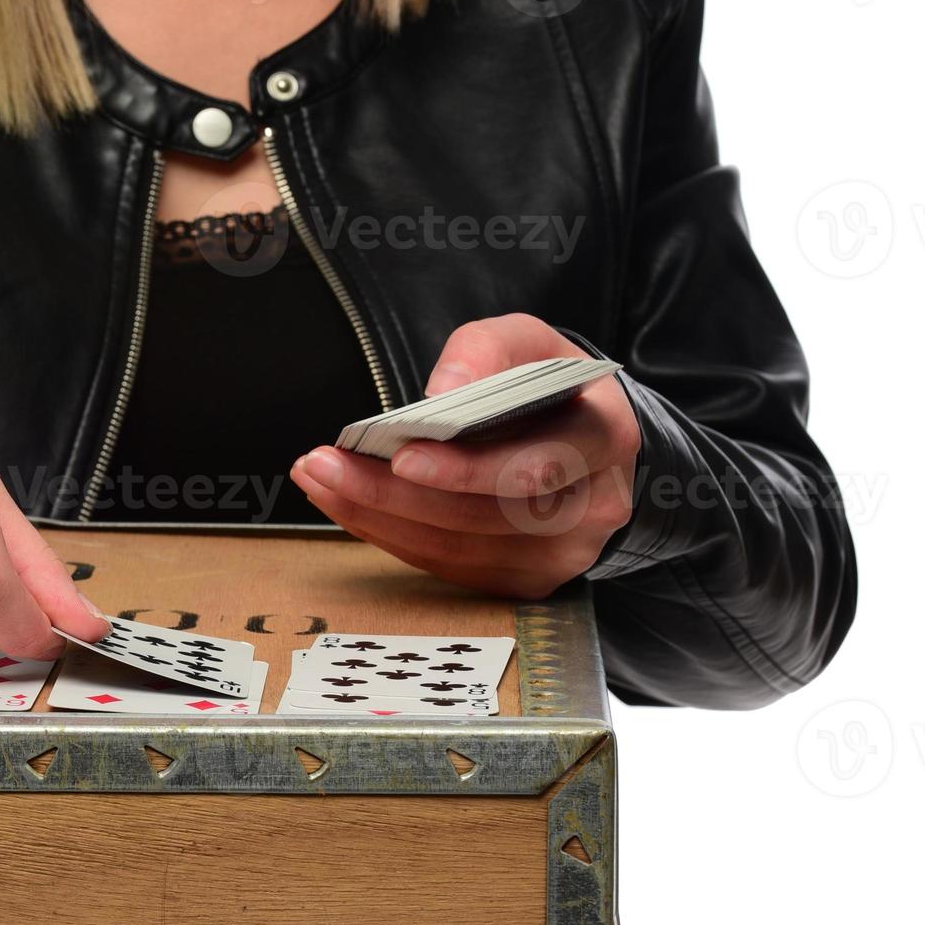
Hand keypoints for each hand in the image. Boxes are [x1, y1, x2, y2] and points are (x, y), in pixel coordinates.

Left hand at [290, 314, 640, 598]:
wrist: (588, 442)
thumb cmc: (553, 389)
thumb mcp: (530, 344)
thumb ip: (486, 351)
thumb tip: (440, 391)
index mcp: (604, 440)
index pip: (536, 465)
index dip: (467, 470)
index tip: (400, 455)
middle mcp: (591, 509)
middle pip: (484, 515)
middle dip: (393, 493)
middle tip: (324, 463)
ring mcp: (558, 555)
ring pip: (456, 548)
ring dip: (376, 515)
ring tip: (320, 477)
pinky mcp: (522, 580)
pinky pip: (445, 566)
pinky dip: (389, 534)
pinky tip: (348, 502)